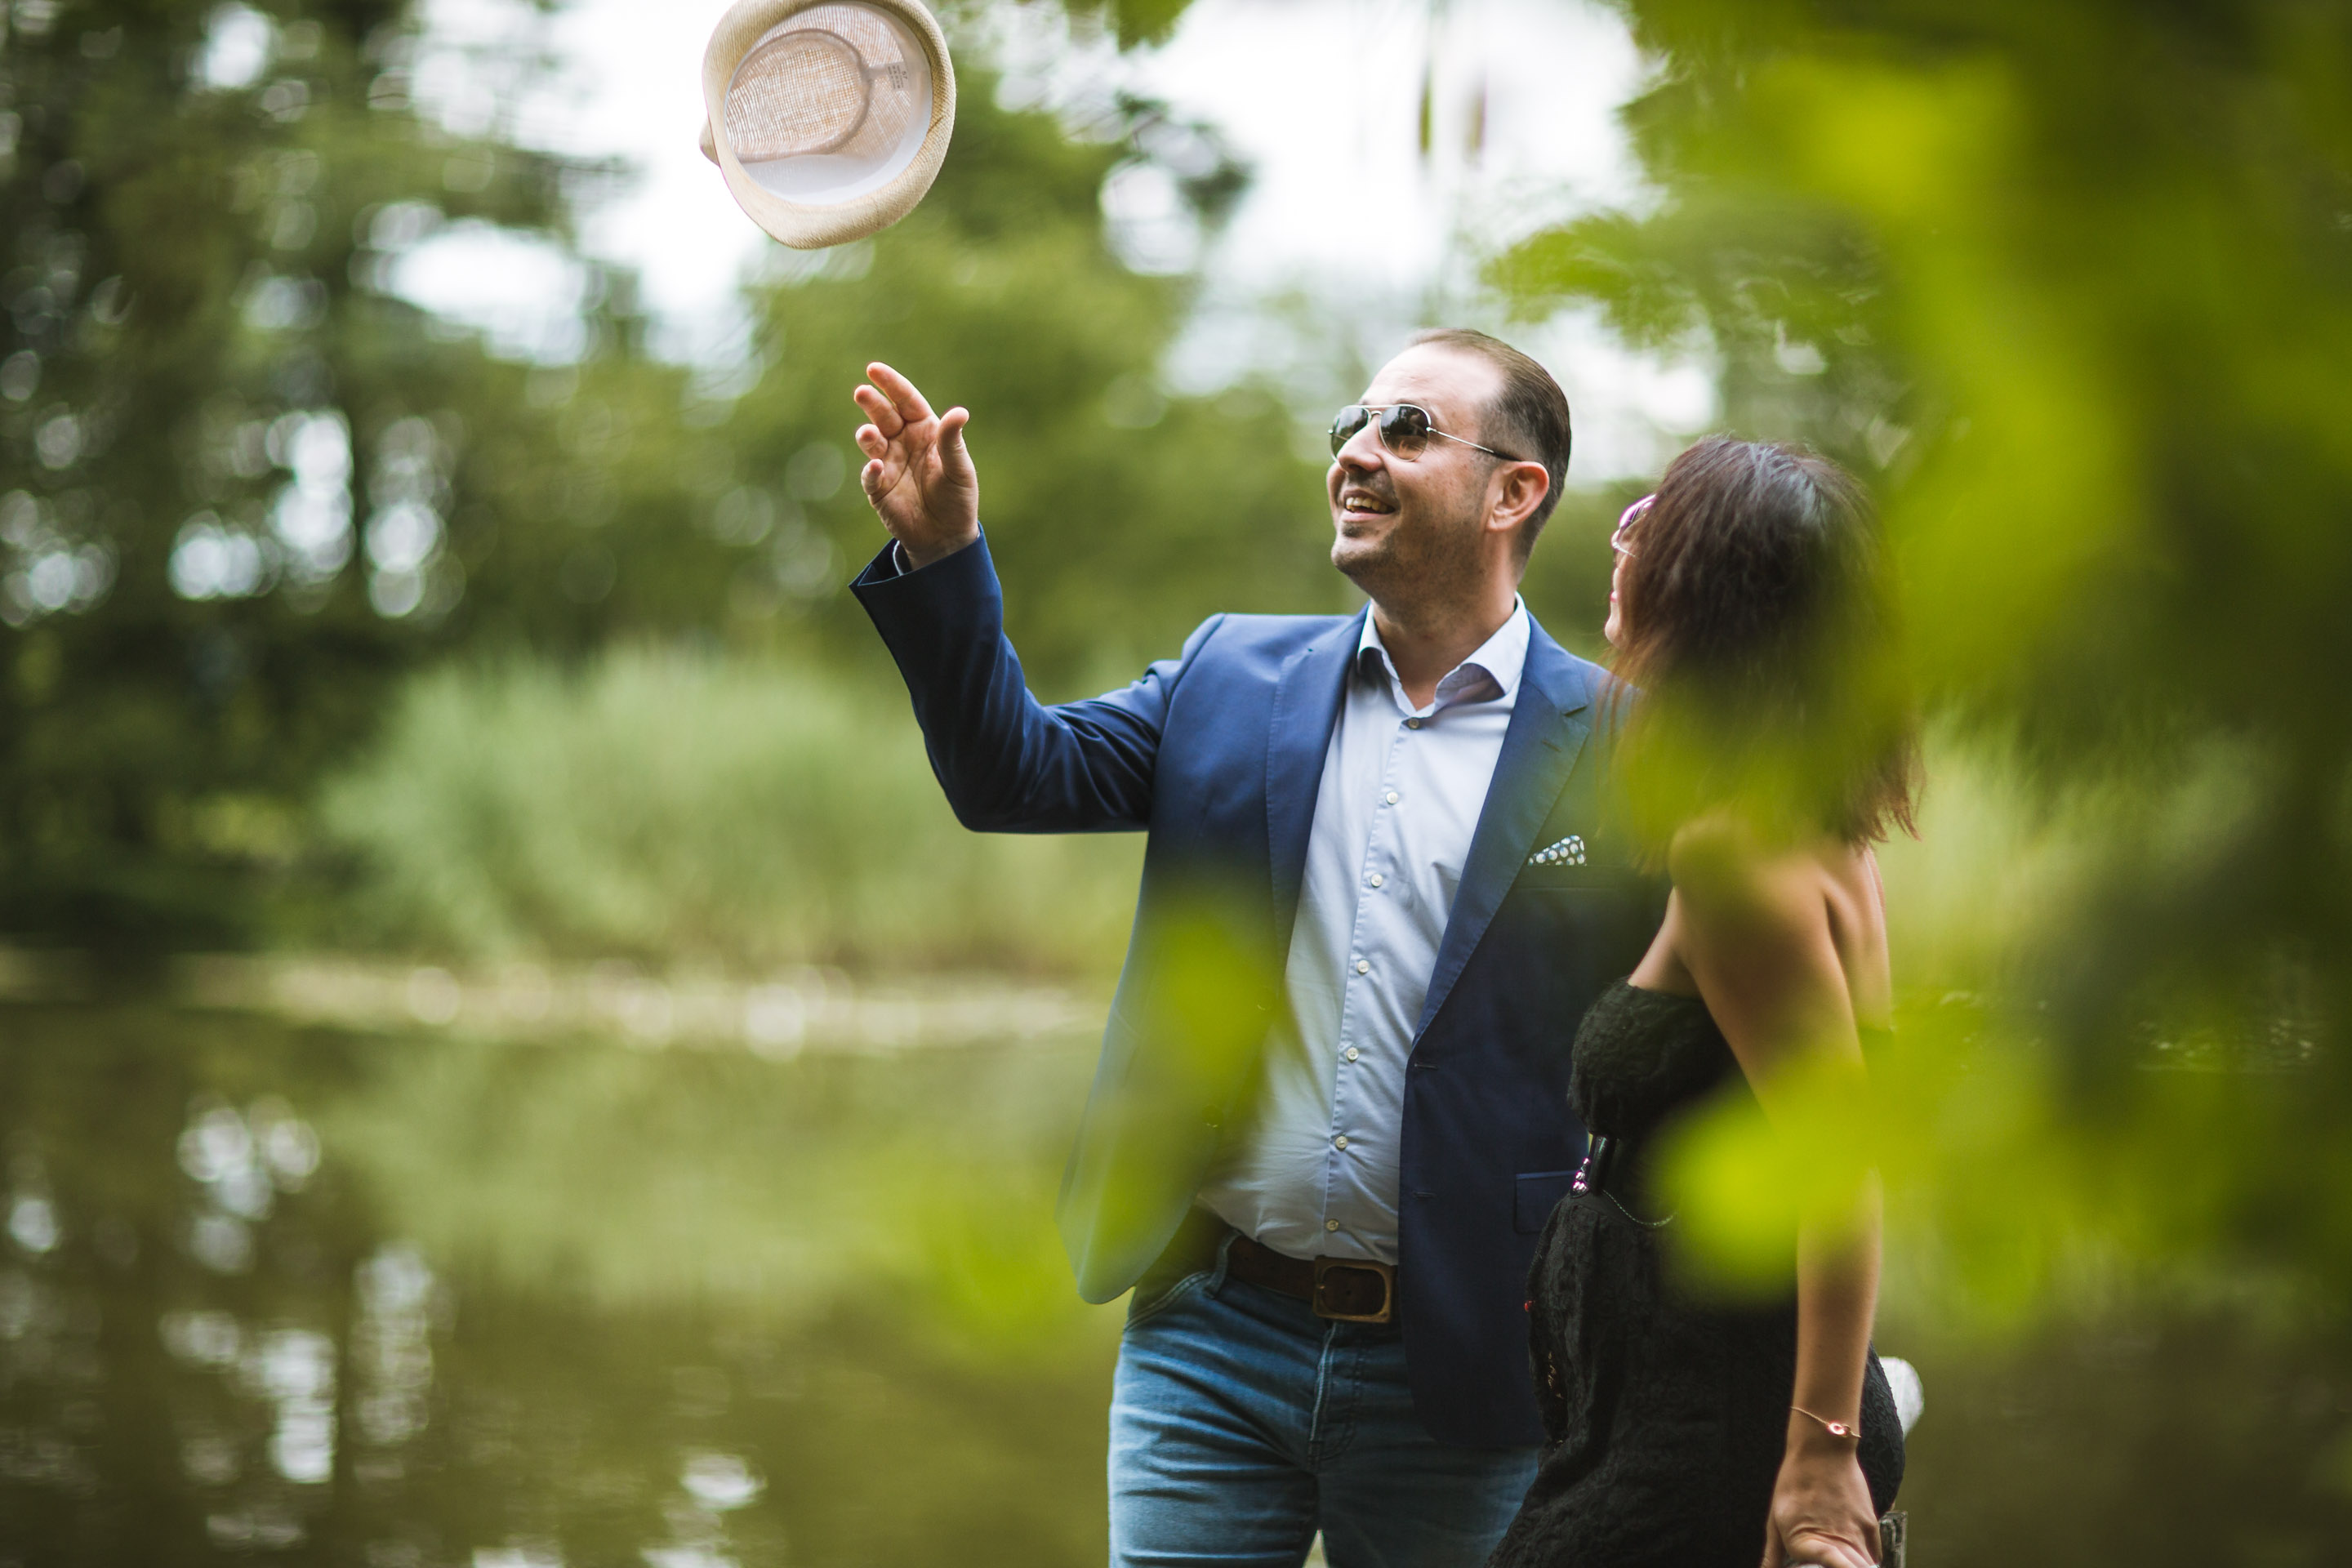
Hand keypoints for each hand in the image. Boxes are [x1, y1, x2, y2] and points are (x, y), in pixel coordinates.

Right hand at [852, 362, 978, 567]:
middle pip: (884, 416)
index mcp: (925, 430)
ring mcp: (888, 463)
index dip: (891, 384)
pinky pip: (869, 475)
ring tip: (868, 433)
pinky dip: (869, 470)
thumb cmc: (957, 498)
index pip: (906, 401)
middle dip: (872, 403)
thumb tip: (959, 412)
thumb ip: (953, 441)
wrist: (946, 536)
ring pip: (871, 441)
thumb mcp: (959, 468)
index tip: (873, 370)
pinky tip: (875, 467)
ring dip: (867, 435)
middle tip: (862, 392)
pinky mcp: (878, 487)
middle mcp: (903, 442)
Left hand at [1761, 1427, 1880, 1567]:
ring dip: (1854, 1566)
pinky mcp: (1870, 1524)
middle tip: (1828, 1563)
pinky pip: (1875, 1555)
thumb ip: (1773, 1552)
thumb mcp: (1775, 1517)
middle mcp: (1835, 1543)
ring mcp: (1856, 1534)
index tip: (1817, 1567)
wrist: (1822, 1449)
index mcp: (1805, 1544)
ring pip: (1863, 1566)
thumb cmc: (1796, 1481)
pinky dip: (1867, 1561)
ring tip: (1842, 1561)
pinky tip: (1857, 1560)